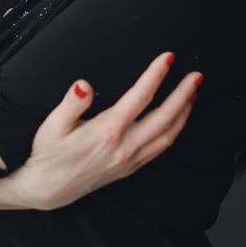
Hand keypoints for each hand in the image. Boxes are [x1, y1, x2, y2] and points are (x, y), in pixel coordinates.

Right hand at [7, 52, 201, 211]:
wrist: (48, 189)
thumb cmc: (49, 153)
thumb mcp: (52, 125)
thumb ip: (71, 104)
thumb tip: (83, 85)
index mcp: (108, 130)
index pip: (140, 97)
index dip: (156, 75)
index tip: (169, 57)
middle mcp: (125, 146)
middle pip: (164, 116)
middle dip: (183, 94)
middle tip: (197, 75)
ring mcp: (131, 159)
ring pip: (168, 135)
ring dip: (184, 113)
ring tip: (194, 94)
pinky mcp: (131, 167)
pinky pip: (161, 148)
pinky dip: (175, 131)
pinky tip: (178, 121)